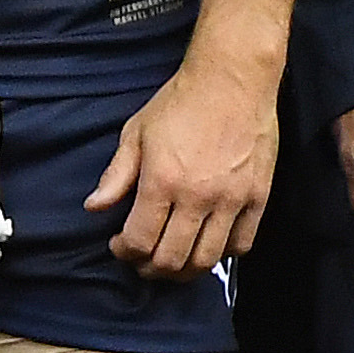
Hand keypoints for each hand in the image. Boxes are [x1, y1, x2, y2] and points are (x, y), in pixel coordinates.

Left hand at [93, 43, 278, 275]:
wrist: (232, 82)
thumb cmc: (179, 104)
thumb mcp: (135, 134)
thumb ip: (116, 175)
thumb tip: (94, 207)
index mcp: (162, 182)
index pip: (140, 241)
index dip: (125, 252)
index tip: (119, 245)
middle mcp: (198, 197)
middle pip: (172, 259)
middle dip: (150, 268)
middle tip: (142, 260)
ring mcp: (232, 200)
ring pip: (208, 258)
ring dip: (185, 269)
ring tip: (171, 261)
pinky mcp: (259, 197)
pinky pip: (242, 243)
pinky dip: (222, 254)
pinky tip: (206, 244)